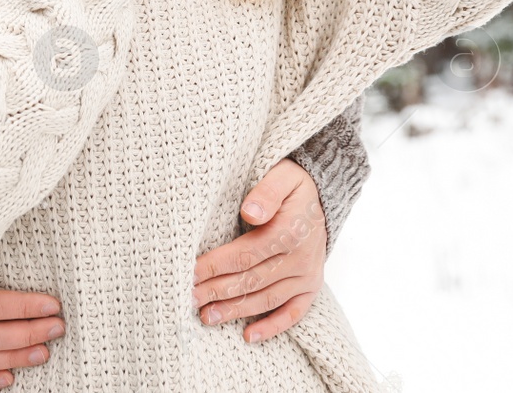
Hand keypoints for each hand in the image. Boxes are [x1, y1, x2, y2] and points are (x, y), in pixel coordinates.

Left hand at [191, 157, 326, 342]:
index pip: (246, 254)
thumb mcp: (282, 176)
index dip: (216, 264)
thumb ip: (266, 193)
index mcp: (291, 231)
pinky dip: (272, 327)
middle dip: (217, 291)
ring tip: (207, 317)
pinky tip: (248, 337)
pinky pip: (293, 313)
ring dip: (236, 310)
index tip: (190, 272)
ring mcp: (307, 276)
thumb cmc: (292, 183)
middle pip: (252, 279)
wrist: (324, 193)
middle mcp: (301, 258)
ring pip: (267, 298)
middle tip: (188, 298)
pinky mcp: (311, 287)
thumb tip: (250, 212)